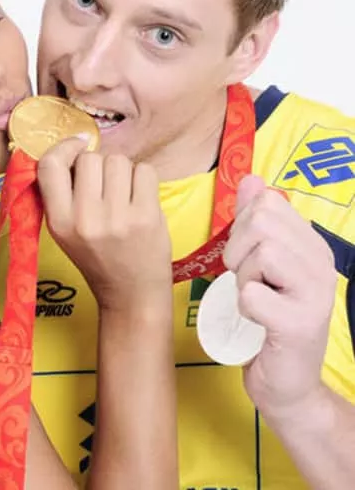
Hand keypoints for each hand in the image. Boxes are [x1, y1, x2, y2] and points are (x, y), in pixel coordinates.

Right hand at [37, 137, 172, 311]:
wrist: (130, 292)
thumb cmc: (96, 256)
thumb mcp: (63, 231)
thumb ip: (61, 194)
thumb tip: (71, 148)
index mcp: (59, 222)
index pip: (50, 166)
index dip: (63, 148)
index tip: (75, 147)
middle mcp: (85, 218)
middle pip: (90, 158)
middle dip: (98, 164)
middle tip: (104, 185)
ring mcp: (118, 217)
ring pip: (118, 160)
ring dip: (122, 171)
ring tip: (122, 194)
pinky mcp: (147, 215)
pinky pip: (144, 170)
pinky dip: (143, 178)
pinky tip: (139, 197)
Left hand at [222, 174, 337, 419]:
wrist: (287, 381)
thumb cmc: (268, 319)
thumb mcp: (260, 263)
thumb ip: (257, 220)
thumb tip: (252, 178)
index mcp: (312, 244)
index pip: (267, 204)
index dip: (243, 228)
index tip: (249, 258)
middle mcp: (321, 263)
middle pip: (262, 223)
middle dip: (239, 251)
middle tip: (248, 281)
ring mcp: (314, 293)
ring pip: (260, 254)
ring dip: (243, 279)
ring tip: (256, 301)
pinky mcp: (299, 324)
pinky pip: (252, 295)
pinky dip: (244, 308)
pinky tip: (258, 322)